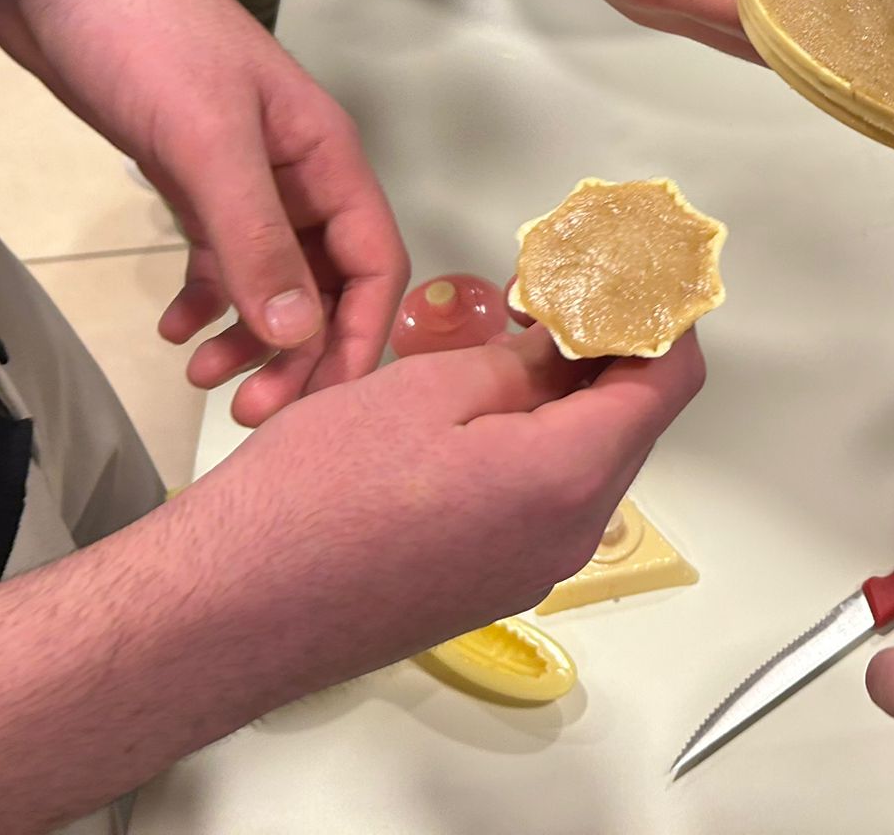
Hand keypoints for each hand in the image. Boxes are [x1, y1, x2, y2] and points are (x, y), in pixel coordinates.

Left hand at [0, 0, 409, 427]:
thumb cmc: (145, 34)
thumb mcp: (206, 141)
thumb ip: (256, 238)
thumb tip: (301, 333)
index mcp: (325, 154)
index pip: (375, 260)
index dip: (358, 334)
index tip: (321, 401)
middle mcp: (297, 171)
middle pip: (325, 280)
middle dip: (297, 349)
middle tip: (249, 409)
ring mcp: (243, 174)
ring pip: (270, 275)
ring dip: (247, 332)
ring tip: (199, 373)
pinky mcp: (191, 173)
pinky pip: (218, 253)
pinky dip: (203, 296)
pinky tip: (170, 326)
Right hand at [184, 324, 703, 680]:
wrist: (225, 613)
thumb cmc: (309, 501)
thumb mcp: (424, 389)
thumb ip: (520, 361)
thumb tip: (569, 340)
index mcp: (566, 478)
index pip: (667, 383)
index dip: (657, 318)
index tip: (627, 279)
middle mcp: (567, 537)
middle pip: (631, 424)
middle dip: (608, 352)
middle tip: (556, 297)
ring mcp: (531, 571)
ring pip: (586, 463)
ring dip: (566, 399)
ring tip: (507, 344)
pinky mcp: (491, 587)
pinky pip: (542, 502)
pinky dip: (533, 447)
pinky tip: (476, 411)